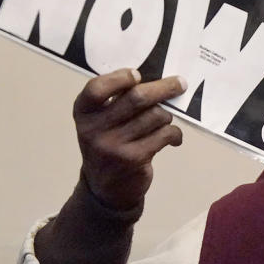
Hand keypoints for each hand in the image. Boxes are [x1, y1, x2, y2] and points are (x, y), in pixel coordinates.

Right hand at [73, 69, 185, 209]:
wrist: (107, 188)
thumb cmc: (110, 143)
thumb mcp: (101, 122)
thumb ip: (116, 101)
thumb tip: (158, 81)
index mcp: (83, 113)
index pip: (96, 88)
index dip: (119, 78)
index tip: (137, 75)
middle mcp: (93, 129)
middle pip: (136, 98)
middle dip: (163, 88)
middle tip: (180, 83)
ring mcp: (113, 145)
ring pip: (155, 116)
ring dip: (166, 116)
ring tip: (165, 120)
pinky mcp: (133, 159)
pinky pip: (164, 135)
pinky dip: (174, 134)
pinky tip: (173, 138)